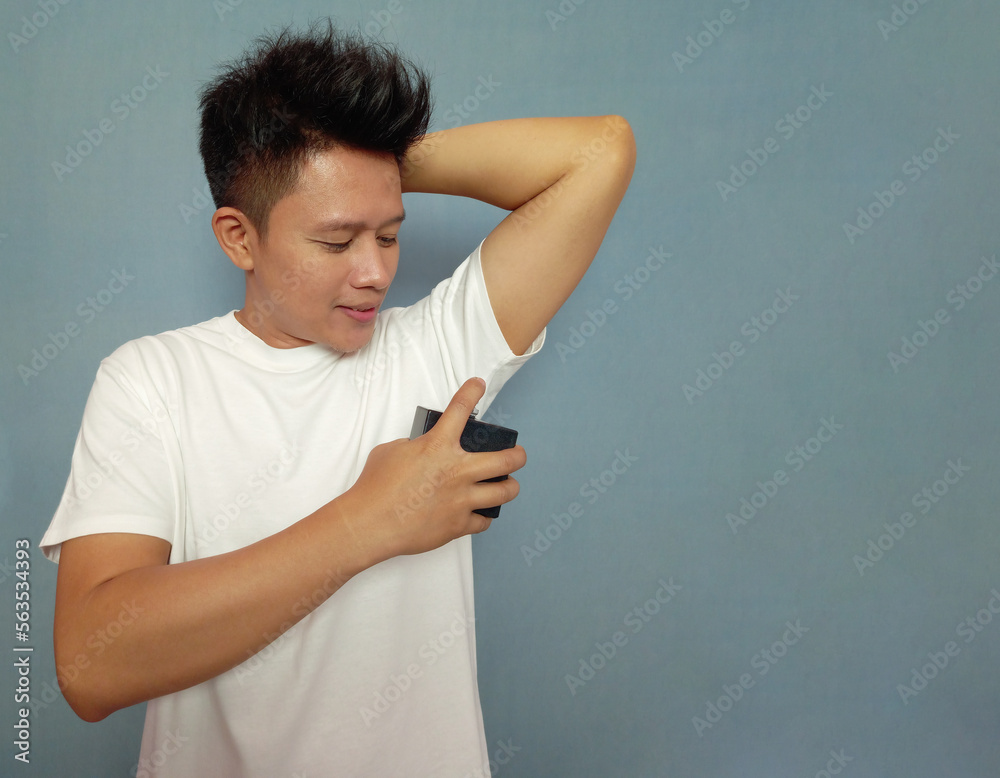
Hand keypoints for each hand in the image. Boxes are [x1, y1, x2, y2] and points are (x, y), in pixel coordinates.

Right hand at [338, 377, 526, 560]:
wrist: (370, 523)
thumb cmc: (375, 487)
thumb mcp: (392, 451)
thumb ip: (415, 446)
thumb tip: (423, 449)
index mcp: (438, 446)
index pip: (460, 409)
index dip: (472, 392)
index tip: (478, 385)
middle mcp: (457, 471)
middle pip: (505, 460)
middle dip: (517, 455)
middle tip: (518, 455)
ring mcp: (461, 499)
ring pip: (504, 492)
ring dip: (510, 487)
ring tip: (508, 485)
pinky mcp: (458, 524)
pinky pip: (484, 521)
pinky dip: (483, 516)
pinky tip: (481, 513)